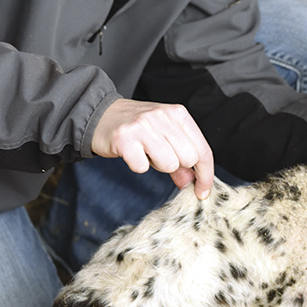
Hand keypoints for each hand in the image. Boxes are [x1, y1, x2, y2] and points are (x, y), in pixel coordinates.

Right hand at [91, 99, 213, 198]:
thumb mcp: (165, 137)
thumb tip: (194, 183)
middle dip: (177, 166)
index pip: (203, 150)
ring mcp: (143, 125)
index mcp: (178, 114)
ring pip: (169, 164)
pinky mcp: (124, 138)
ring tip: (146, 153)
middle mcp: (162, 116)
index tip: (202, 192)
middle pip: (188, 159)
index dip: (206, 175)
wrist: (101, 115)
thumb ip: (182, 158)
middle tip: (160, 157)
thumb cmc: (138, 127)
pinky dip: (138, 166)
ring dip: (157, 166)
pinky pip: (142, 167)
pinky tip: (132, 154)